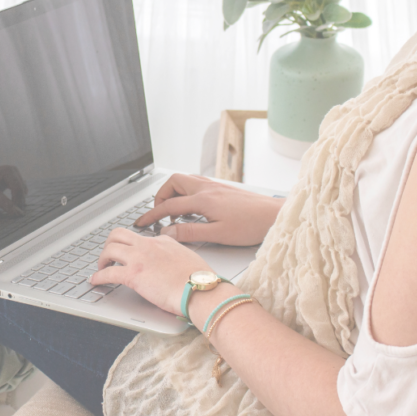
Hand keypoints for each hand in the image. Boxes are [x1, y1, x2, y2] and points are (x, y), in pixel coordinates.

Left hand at [0, 165, 27, 224]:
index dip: (6, 202)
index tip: (16, 213)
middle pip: (7, 172)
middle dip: (18, 188)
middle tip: (20, 206)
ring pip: (11, 170)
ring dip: (20, 185)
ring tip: (20, 203)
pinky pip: (11, 174)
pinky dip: (18, 184)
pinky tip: (18, 197)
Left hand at [91, 228, 211, 315]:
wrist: (201, 290)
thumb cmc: (200, 280)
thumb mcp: (188, 257)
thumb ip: (176, 255)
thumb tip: (173, 261)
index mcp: (162, 241)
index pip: (139, 236)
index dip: (129, 245)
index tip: (125, 252)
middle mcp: (148, 245)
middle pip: (118, 234)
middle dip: (109, 244)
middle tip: (109, 257)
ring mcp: (139, 258)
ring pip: (109, 249)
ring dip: (102, 259)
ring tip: (101, 268)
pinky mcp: (133, 275)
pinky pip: (108, 273)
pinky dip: (98, 277)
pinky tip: (95, 281)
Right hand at [134, 174, 282, 245]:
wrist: (274, 216)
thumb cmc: (251, 226)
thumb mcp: (217, 235)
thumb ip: (189, 232)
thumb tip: (167, 231)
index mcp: (203, 199)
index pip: (169, 205)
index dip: (152, 214)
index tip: (142, 222)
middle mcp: (206, 188)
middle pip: (173, 182)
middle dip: (162, 196)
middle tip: (160, 212)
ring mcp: (215, 186)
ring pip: (185, 180)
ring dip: (175, 192)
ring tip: (175, 211)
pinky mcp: (222, 188)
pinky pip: (196, 183)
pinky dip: (187, 192)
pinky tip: (194, 207)